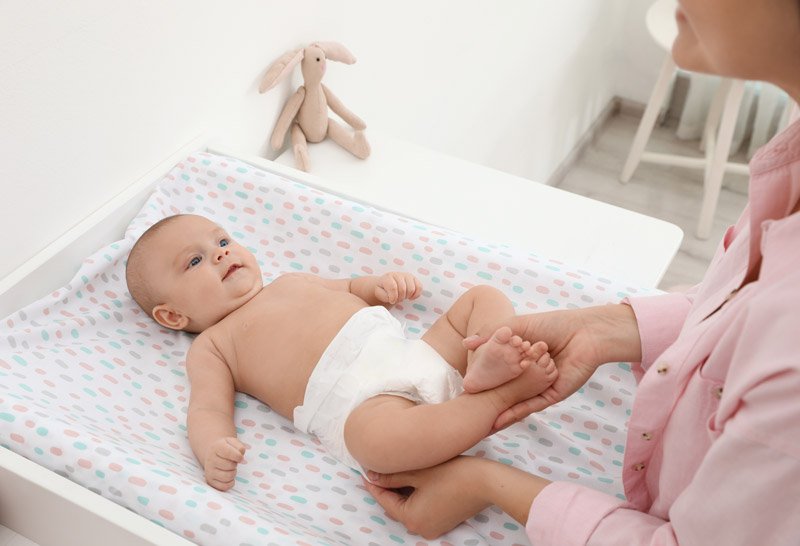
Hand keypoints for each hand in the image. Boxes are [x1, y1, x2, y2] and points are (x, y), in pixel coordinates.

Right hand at [204, 437, 245, 490]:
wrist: (212, 453)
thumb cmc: (226, 448)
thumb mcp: (233, 442)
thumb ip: (240, 447)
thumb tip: (242, 459)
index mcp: (216, 447)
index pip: (229, 453)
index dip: (238, 456)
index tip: (240, 457)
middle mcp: (210, 459)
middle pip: (230, 466)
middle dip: (235, 464)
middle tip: (232, 462)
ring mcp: (209, 471)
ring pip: (228, 477)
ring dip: (233, 473)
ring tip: (230, 469)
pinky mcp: (210, 481)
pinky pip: (224, 487)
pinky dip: (230, 483)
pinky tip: (229, 477)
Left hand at [363, 457, 493, 538]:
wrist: (487, 482)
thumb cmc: (452, 474)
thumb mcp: (418, 472)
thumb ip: (392, 476)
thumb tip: (371, 476)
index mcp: (412, 519)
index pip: (385, 500)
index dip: (374, 484)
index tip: (365, 470)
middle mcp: (421, 528)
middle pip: (396, 506)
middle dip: (387, 488)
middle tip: (378, 469)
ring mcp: (434, 527)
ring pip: (409, 507)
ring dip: (401, 491)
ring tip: (394, 471)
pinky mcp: (445, 521)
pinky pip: (422, 509)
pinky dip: (415, 496)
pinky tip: (413, 479)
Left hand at [374, 272, 421, 304]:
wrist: (386, 286)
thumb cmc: (383, 290)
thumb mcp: (379, 293)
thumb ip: (384, 296)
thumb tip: (393, 298)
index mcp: (388, 277)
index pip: (393, 287)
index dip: (393, 297)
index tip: (391, 301)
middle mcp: (397, 274)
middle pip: (403, 289)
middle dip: (400, 298)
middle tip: (397, 299)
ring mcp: (406, 276)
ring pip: (412, 289)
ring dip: (407, 296)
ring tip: (402, 297)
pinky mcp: (414, 279)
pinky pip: (419, 287)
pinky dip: (416, 294)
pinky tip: (410, 297)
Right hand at [464, 304, 641, 429]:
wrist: (585, 332)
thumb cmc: (553, 324)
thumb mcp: (515, 327)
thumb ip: (491, 335)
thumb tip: (465, 344)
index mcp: (523, 359)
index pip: (499, 373)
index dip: (483, 381)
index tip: (466, 391)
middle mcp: (531, 375)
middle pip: (506, 390)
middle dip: (489, 402)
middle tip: (468, 413)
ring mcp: (541, 386)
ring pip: (517, 401)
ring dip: (500, 412)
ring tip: (479, 424)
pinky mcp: (552, 394)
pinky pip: (531, 405)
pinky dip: (515, 413)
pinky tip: (499, 420)